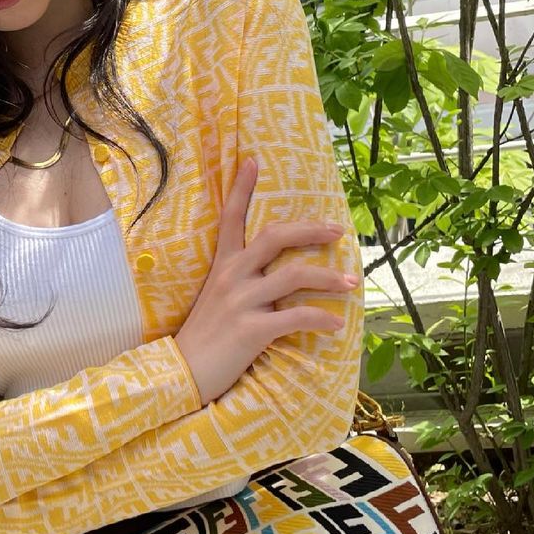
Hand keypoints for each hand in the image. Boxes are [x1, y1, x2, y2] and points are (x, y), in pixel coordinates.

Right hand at [173, 156, 358, 405]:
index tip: (253, 160)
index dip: (242, 188)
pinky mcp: (251, 330)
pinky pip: (296, 318)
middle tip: (339, 231)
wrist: (181, 374)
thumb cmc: (204, 338)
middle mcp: (232, 277)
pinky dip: (321, 319)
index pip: (231, 217)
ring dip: (329, 278)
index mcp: (223, 266)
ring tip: (352, 284)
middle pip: (275, 236)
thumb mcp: (217, 300)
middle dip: (311, 230)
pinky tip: (337, 324)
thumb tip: (281, 278)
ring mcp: (241, 302)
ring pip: (294, 276)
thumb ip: (244, 283)